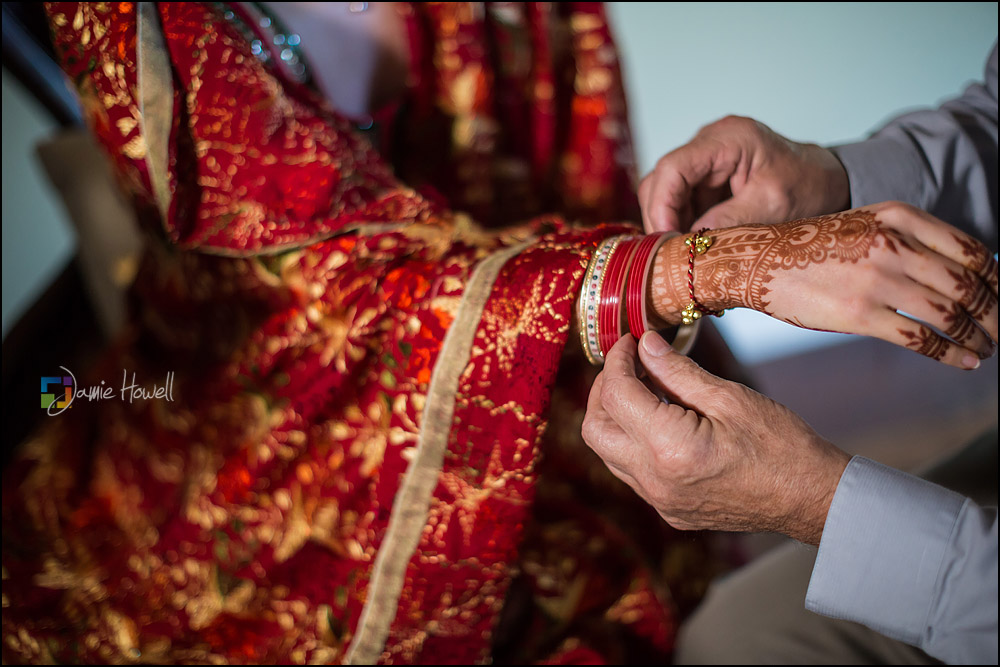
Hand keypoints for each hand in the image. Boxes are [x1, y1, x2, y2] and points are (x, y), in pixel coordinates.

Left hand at [582, 333, 850, 544]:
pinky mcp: (669, 511)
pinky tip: (658, 420)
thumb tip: (645, 345)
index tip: (630, 342)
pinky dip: (633, 442)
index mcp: (669, 448)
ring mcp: (660, 501)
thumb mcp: (728, 397)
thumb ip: (677, 371)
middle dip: (602, 390)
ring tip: (643, 388)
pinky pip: (631, 472)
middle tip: (627, 364)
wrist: (811, 498)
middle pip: (595, 429)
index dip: (617, 362)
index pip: (616, 396)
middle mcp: (654, 481)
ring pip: (609, 454)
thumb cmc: (781, 445)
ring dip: (615, 417)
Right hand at [639, 116, 849, 232]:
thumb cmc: (808, 185)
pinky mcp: (706, 178)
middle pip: (662, 179)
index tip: (666, 239)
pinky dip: (680, 224)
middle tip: (670, 253)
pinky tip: (689, 244)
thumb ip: (728, 221)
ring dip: (669, 223)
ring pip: (665, 192)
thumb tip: (689, 243)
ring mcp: (706, 159)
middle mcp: (710, 143)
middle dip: (661, 217)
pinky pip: (680, 201)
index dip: (662, 204)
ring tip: (681, 252)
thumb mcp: (772, 206)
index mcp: (729, 139)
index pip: (673, 167)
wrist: (827, 181)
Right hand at [648, 202, 998, 369]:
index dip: (998, 280)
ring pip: (951, 313)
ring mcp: (877, 278)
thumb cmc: (808, 248)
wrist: (756, 261)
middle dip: (996, 313)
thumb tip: (955, 273)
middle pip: (969, 284)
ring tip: (986, 350)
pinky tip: (963, 362)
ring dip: (978, 336)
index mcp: (898, 217)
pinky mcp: (859, 313)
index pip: (972, 251)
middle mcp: (893, 244)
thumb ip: (908, 240)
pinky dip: (951, 354)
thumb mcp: (864, 225)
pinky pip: (921, 338)